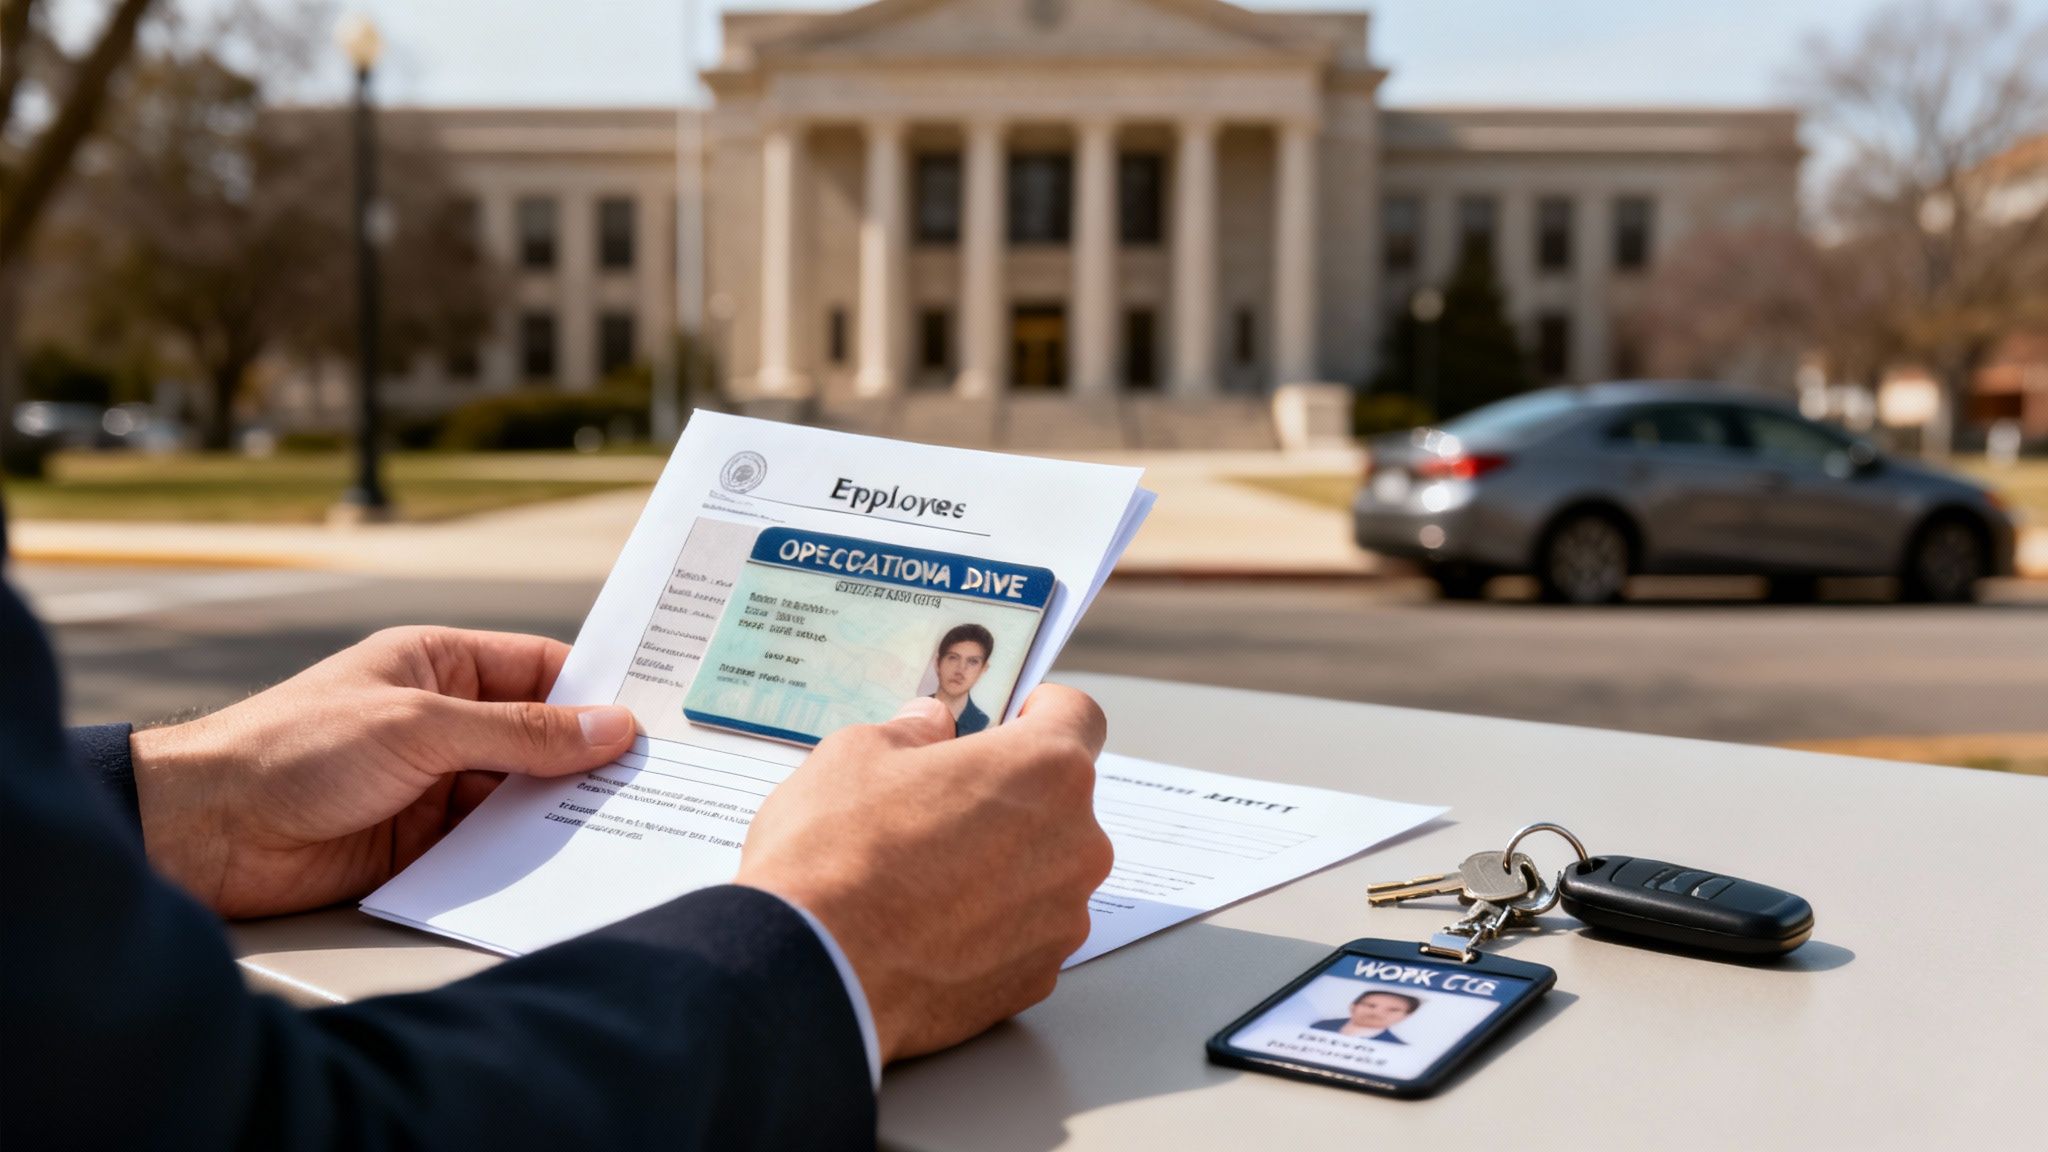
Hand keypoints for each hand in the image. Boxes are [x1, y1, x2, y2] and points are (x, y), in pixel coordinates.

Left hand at [130, 626, 636, 919]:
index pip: (542, 670)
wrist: (206, 832)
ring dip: (563, 813)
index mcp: (440, 665)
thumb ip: (518, 733)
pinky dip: (527, 857)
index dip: (597, 693)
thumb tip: (609, 729)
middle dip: (590, 759)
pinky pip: (492, 847)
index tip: (657, 717)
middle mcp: (444, 721)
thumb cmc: (296, 748)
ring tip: (628, 827)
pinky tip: (567, 866)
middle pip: (540, 738)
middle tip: (661, 781)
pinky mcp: (423, 845)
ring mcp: (434, 785)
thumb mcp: (420, 726)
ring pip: (522, 797)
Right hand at [736, 684, 1113, 1063]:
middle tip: (938, 811)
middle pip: (1059, 803)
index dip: (1040, 714)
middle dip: (1009, 799)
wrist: (809, 977)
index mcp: (1046, 769)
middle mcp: (1076, 844)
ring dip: (1001, 867)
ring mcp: (1062, 919)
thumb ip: (913, 731)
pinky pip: (1023, 935)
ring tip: (922, 882)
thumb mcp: (857, 754)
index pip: (1078, 717)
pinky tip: (927, 931)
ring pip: (1043, 873)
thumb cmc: (833, 855)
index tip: (1008, 725)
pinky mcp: (1038, 980)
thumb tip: (931, 728)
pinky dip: (988, 929)